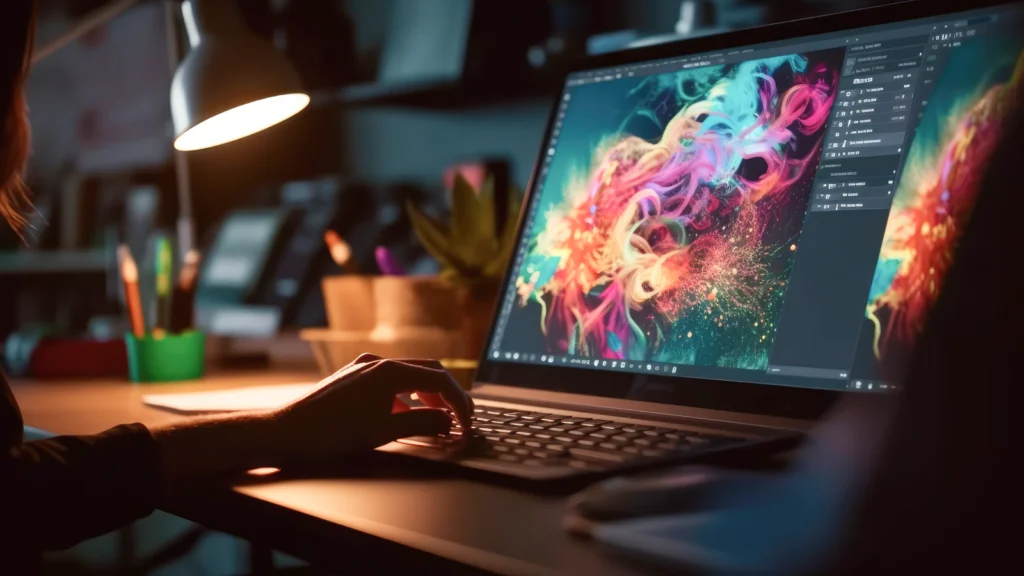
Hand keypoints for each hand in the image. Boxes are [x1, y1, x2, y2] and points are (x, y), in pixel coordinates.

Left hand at [267, 354, 473, 462]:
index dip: (459, 401)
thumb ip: (422, 424)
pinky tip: (405, 416)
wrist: (285, 432)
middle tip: (461, 417)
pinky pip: (390, 382)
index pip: (440, 378)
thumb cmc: (331, 434)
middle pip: (428, 371)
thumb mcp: (384, 432)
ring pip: (409, 375)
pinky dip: (406, 397)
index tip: (467, 421)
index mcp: (389, 371)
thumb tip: (447, 420)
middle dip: (448, 394)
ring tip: (437, 420)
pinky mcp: (352, 378)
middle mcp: (377, 363)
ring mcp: (363, 369)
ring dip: (428, 395)